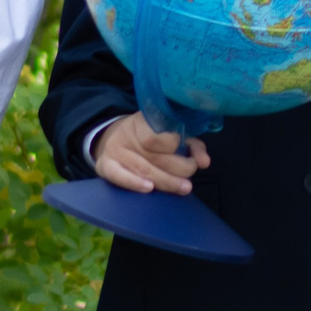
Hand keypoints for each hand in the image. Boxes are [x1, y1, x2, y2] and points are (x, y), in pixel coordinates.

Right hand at [92, 113, 210, 195]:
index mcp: (143, 121)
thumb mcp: (171, 132)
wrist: (113, 137)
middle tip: (191, 171)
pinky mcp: (105, 166)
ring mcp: (115, 151)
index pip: (156, 135)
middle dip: (178, 168)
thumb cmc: (150, 136)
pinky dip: (134, 183)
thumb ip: (191, 145)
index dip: (172, 145)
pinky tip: (149, 189)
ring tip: (184, 187)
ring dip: (167, 181)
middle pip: (154, 156)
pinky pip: (118, 176)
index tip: (185, 150)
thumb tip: (205, 162)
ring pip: (143, 170)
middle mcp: (127, 134)